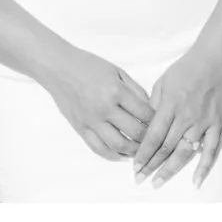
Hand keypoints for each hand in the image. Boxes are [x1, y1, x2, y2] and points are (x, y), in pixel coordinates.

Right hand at [44, 47, 155, 161]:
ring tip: (141, 151)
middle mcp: (104, 108)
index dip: (157, 121)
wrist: (59, 67)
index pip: (144, 113)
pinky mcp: (80, 129)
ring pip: (118, 146)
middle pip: (134, 133)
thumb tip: (151, 109)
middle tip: (156, 142)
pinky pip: (99, 149)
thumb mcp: (116, 71)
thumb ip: (135, 90)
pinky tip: (122, 156)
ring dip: (133, 152)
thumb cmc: (89, 65)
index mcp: (116, 91)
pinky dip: (113, 156)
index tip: (163, 125)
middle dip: (149, 140)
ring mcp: (91, 121)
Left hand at [133, 49, 221, 190]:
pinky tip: (196, 182)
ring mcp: (202, 123)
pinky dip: (204, 167)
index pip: (153, 136)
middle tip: (139, 179)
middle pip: (166, 148)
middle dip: (151, 165)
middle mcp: (185, 117)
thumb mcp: (162, 83)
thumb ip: (153, 106)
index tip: (134, 167)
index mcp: (169, 106)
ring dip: (170, 170)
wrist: (213, 61)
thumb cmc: (184, 70)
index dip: (143, 154)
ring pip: (184, 152)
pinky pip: (211, 150)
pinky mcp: (216, 125)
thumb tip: (146, 127)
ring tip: (157, 183)